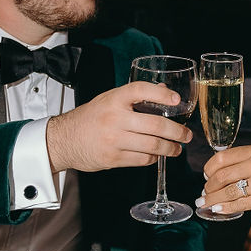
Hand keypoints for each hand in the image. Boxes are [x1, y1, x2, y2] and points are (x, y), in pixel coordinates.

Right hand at [46, 82, 191, 173]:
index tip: (177, 100)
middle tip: (186, 135)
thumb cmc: (90, 117)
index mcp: (114, 99)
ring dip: (170, 148)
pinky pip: (142, 159)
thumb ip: (135, 97)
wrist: (64, 140)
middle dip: (177, 132)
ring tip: (177, 149)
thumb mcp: (109, 99)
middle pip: (155, 125)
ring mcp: (114, 140)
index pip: (141, 90)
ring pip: (152, 146)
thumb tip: (165, 92)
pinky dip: (153, 157)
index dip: (161, 94)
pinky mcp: (113, 158)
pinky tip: (156, 154)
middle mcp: (114, 118)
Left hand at [200, 144, 250, 216]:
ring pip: (229, 192)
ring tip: (206, 204)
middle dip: (208, 187)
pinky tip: (219, 210)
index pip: (222, 158)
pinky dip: (226, 208)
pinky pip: (240, 204)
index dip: (208, 169)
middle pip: (221, 176)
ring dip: (213, 200)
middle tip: (204, 194)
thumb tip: (220, 173)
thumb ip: (247, 161)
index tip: (205, 177)